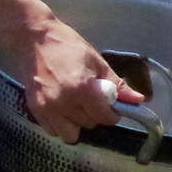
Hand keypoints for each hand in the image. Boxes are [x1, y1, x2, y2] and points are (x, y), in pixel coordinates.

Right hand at [0, 0, 143, 144]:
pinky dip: (61, 124)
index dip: (112, 114)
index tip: (111, 106)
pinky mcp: (34, 108)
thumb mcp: (97, 62)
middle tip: (93, 101)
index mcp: (83, 89)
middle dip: (96, 116)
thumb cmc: (68, 46)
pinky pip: (53, 130)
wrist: (33, 37)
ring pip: (71, 134)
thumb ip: (117, 85)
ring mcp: (47, 107)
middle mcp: (64, 102)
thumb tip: (138, 101)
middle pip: (89, 125)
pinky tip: (63, 110)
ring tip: (77, 108)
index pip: (105, 117)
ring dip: (78, 124)